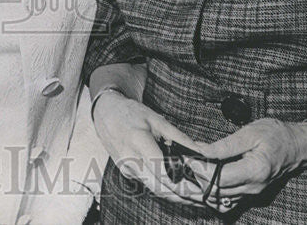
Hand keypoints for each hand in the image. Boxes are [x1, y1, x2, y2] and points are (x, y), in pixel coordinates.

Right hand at [92, 93, 208, 206]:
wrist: (105, 113)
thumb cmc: (131, 113)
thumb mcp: (157, 120)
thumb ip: (179, 137)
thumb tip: (201, 151)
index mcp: (138, 142)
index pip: (163, 171)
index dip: (181, 181)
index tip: (199, 184)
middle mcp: (130, 159)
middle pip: (159, 187)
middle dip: (181, 194)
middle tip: (200, 193)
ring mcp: (126, 168)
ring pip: (154, 190)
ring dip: (173, 194)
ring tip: (192, 192)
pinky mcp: (125, 173)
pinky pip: (147, 184)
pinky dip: (162, 187)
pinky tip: (175, 185)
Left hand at [197, 118, 306, 203]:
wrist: (297, 146)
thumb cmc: (276, 135)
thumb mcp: (250, 133)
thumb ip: (225, 145)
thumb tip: (201, 151)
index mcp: (255, 171)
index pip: (219, 177)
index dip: (199, 169)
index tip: (186, 158)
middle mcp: (254, 187)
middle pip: (216, 190)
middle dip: (196, 178)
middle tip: (182, 163)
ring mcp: (253, 192)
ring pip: (219, 197)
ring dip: (202, 185)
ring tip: (188, 170)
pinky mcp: (250, 192)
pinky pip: (226, 197)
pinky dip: (211, 190)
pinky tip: (201, 178)